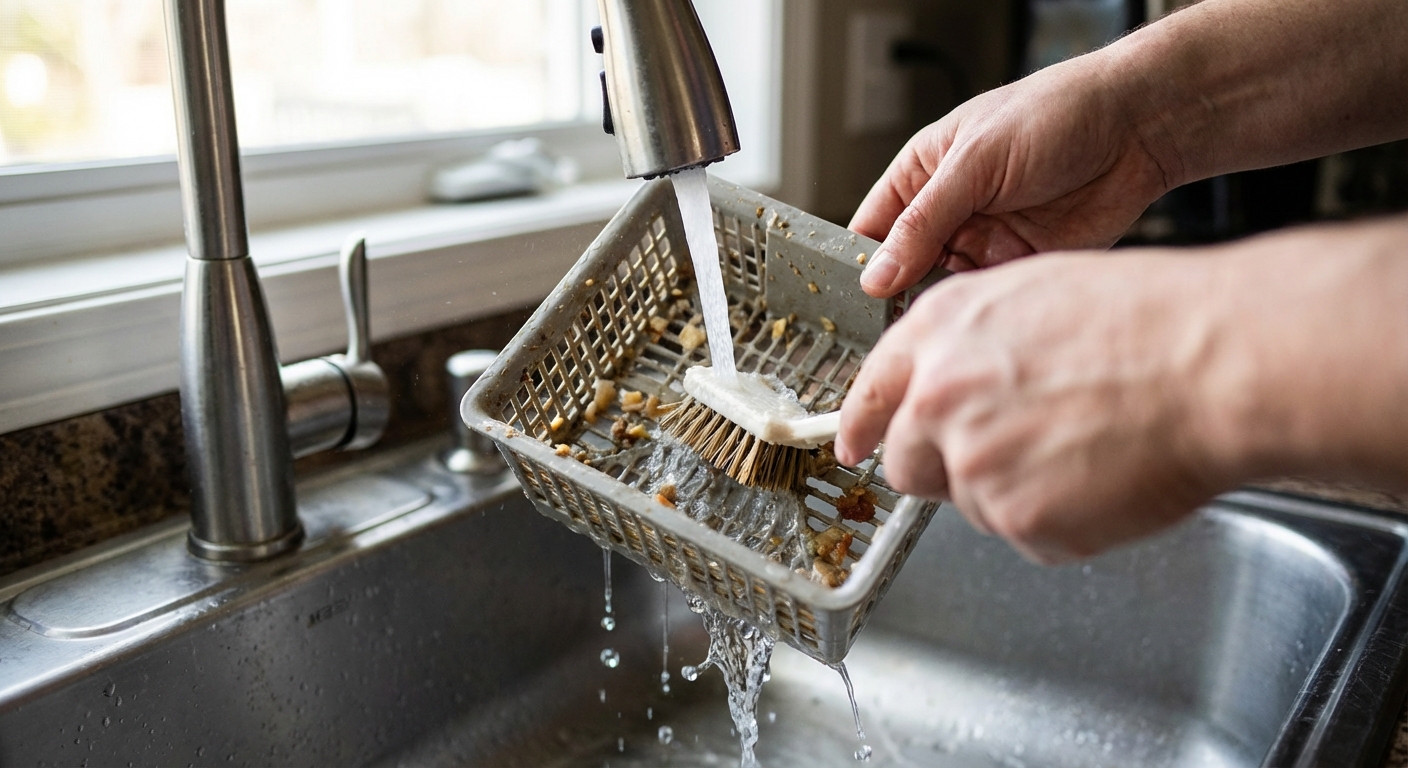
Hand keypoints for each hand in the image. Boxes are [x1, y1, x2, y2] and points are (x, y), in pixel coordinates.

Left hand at [835, 249, 1236, 562]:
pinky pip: (1028, 535)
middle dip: (947, 469)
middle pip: (908, 464)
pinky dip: (1064, 523)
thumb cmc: (1151, 320)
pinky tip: (1106, 477)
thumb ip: (975, 345)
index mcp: (940, 330)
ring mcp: (973, 461)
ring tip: (1088, 448)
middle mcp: (939, 396)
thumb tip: (956, 381)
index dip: (863, 426)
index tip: (854, 446)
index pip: (873, 392)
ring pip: (975, 504)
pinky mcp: (1015, 517)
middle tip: (1012, 458)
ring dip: (1019, 492)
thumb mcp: (1037, 295)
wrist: (1213, 362)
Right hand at [850, 54, 1174, 298]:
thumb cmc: (1055, 115)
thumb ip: (924, 221)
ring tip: (924, 331)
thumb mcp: (974, 162)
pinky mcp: (1019, 269)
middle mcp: (948, 213)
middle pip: (902, 270)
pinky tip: (970, 327)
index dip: (858, 266)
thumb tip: (877, 273)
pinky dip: (978, 317)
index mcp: (922, 175)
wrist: (1137, 129)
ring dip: (936, 312)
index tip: (848, 301)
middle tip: (880, 329)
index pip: (871, 230)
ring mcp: (983, 243)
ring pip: (941, 293)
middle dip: (892, 299)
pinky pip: (987, 303)